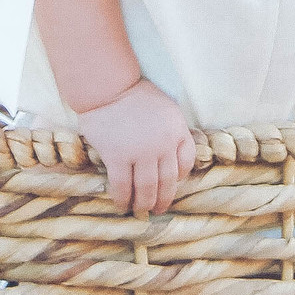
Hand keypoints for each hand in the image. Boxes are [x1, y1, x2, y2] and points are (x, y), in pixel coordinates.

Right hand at [79, 79, 197, 217]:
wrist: (107, 84)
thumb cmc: (133, 93)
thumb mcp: (164, 107)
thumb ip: (170, 129)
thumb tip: (168, 154)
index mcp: (176, 130)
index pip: (186, 160)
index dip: (180, 177)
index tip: (172, 185)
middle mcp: (163, 144)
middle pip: (168, 180)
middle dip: (164, 199)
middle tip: (158, 209)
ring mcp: (141, 152)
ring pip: (147, 188)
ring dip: (144, 203)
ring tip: (140, 210)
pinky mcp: (118, 157)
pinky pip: (123, 186)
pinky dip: (123, 199)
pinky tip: (121, 204)